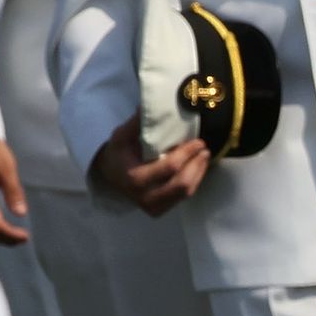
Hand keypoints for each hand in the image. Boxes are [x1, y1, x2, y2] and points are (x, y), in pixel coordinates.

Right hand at [91, 114, 210, 216]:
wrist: (111, 176)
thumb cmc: (119, 153)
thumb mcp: (122, 136)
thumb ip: (136, 124)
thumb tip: (148, 105)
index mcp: (134, 178)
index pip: (169, 168)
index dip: (187, 154)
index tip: (198, 141)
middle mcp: (144, 197)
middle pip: (182, 184)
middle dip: (197, 165)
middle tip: (204, 149)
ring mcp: (153, 206)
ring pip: (186, 192)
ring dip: (199, 173)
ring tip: (204, 156)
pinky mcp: (160, 210)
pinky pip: (184, 197)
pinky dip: (194, 181)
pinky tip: (197, 167)